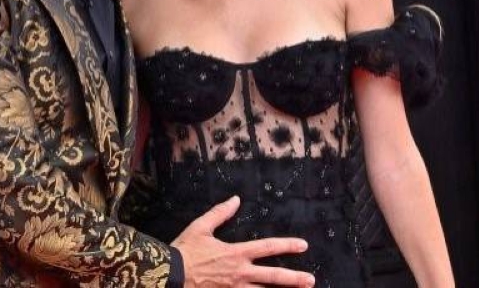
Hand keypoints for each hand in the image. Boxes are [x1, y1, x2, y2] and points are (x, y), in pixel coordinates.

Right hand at [172, 196, 314, 287]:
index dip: (287, 245)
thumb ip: (220, 213)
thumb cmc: (184, 251)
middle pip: (273, 277)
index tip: (303, 245)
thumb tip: (235, 199)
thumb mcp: (201, 227)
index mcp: (236, 253)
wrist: (169, 275)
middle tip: (310, 281)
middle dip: (294, 278)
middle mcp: (240, 273)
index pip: (268, 247)